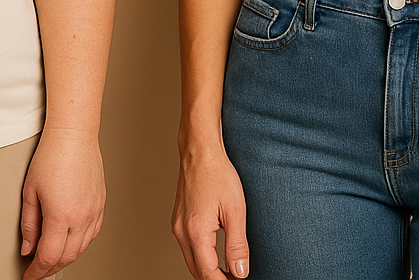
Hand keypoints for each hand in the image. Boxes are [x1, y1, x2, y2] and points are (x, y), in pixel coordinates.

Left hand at [20, 127, 104, 278]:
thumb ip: (29, 224)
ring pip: (82, 248)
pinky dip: (80, 244)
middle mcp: (82, 217)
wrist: (74, 135)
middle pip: (67, 257)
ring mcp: (94, 211)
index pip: (49, 256)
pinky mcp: (101, 204)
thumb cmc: (51, 157)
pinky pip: (92, 234)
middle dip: (50, 268)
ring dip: (66, 258)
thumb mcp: (30, 192)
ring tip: (51, 259)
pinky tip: (70, 243)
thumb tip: (28, 248)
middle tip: (37, 271)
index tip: (29, 276)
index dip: (37, 271)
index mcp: (61, 216)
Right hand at [172, 142, 249, 278]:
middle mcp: (182, 232)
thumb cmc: (217, 174)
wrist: (200, 151)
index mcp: (195, 232)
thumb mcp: (235, 211)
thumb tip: (240, 272)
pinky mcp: (179, 219)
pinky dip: (201, 257)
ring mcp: (178, 225)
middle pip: (196, 271)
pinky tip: (216, 254)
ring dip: (208, 270)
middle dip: (215, 279)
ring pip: (191, 260)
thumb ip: (237, 245)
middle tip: (236, 278)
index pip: (208, 273)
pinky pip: (188, 247)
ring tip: (230, 271)